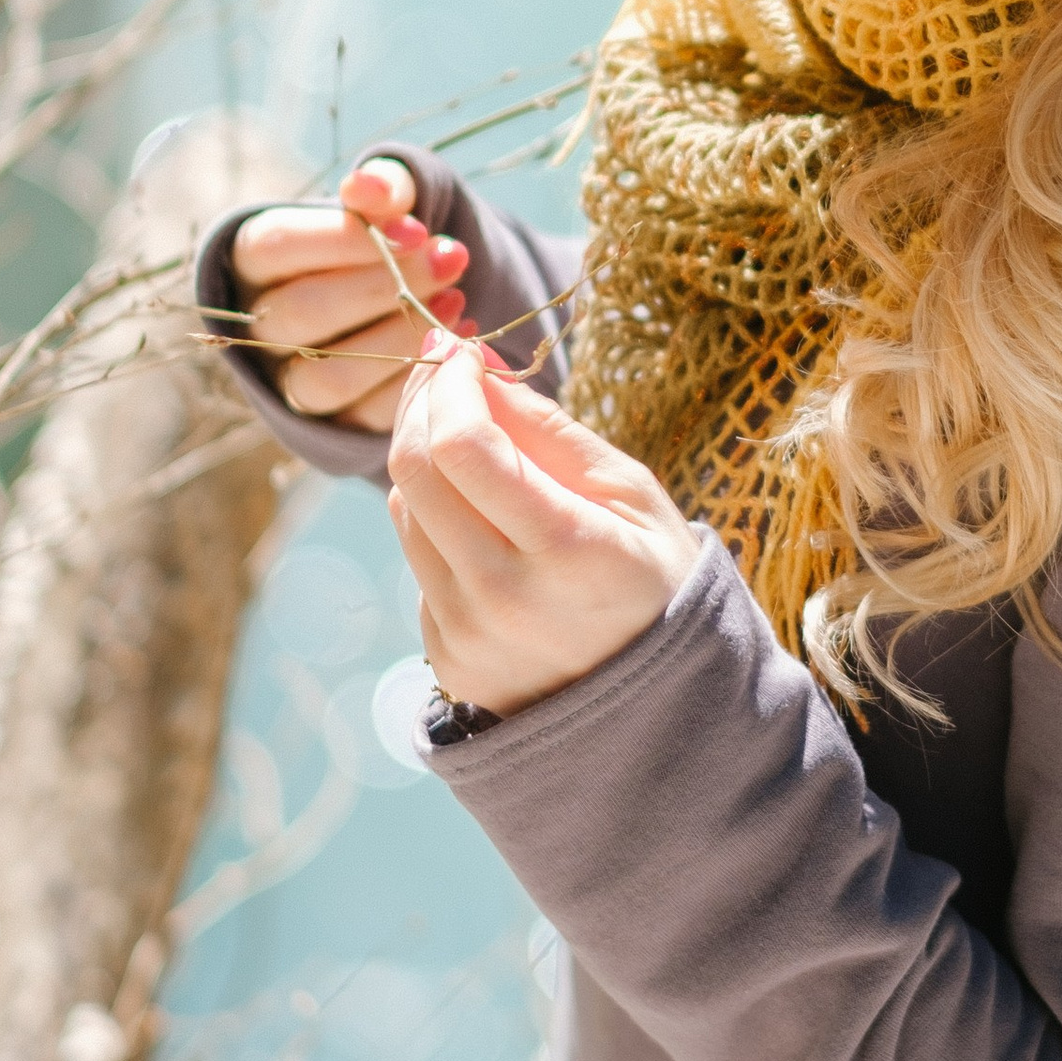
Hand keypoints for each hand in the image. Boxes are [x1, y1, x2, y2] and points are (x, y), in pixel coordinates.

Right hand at [226, 157, 470, 432]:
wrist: (413, 288)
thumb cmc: (391, 235)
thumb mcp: (391, 199)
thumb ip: (383, 186)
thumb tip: (364, 185)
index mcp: (254, 258)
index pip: (278, 246)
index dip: (347, 238)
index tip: (417, 230)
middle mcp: (260, 324)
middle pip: (302, 314)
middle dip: (385, 288)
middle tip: (450, 261)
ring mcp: (290, 380)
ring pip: (326, 377)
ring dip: (400, 340)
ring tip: (455, 301)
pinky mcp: (333, 424)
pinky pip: (365, 417)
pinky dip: (416, 381)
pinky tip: (455, 342)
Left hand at [388, 328, 698, 715]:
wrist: (657, 710)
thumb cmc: (658, 584)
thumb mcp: (632, 495)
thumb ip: (549, 431)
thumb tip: (476, 367)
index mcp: (567, 553)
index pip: (466, 447)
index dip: (449, 383)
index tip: (460, 349)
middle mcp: (502, 599)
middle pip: (414, 473)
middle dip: (420, 403)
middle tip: (445, 371)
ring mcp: (465, 636)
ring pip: (404, 512)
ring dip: (423, 457)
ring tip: (469, 436)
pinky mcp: (443, 656)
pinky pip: (417, 561)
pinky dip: (437, 519)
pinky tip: (482, 515)